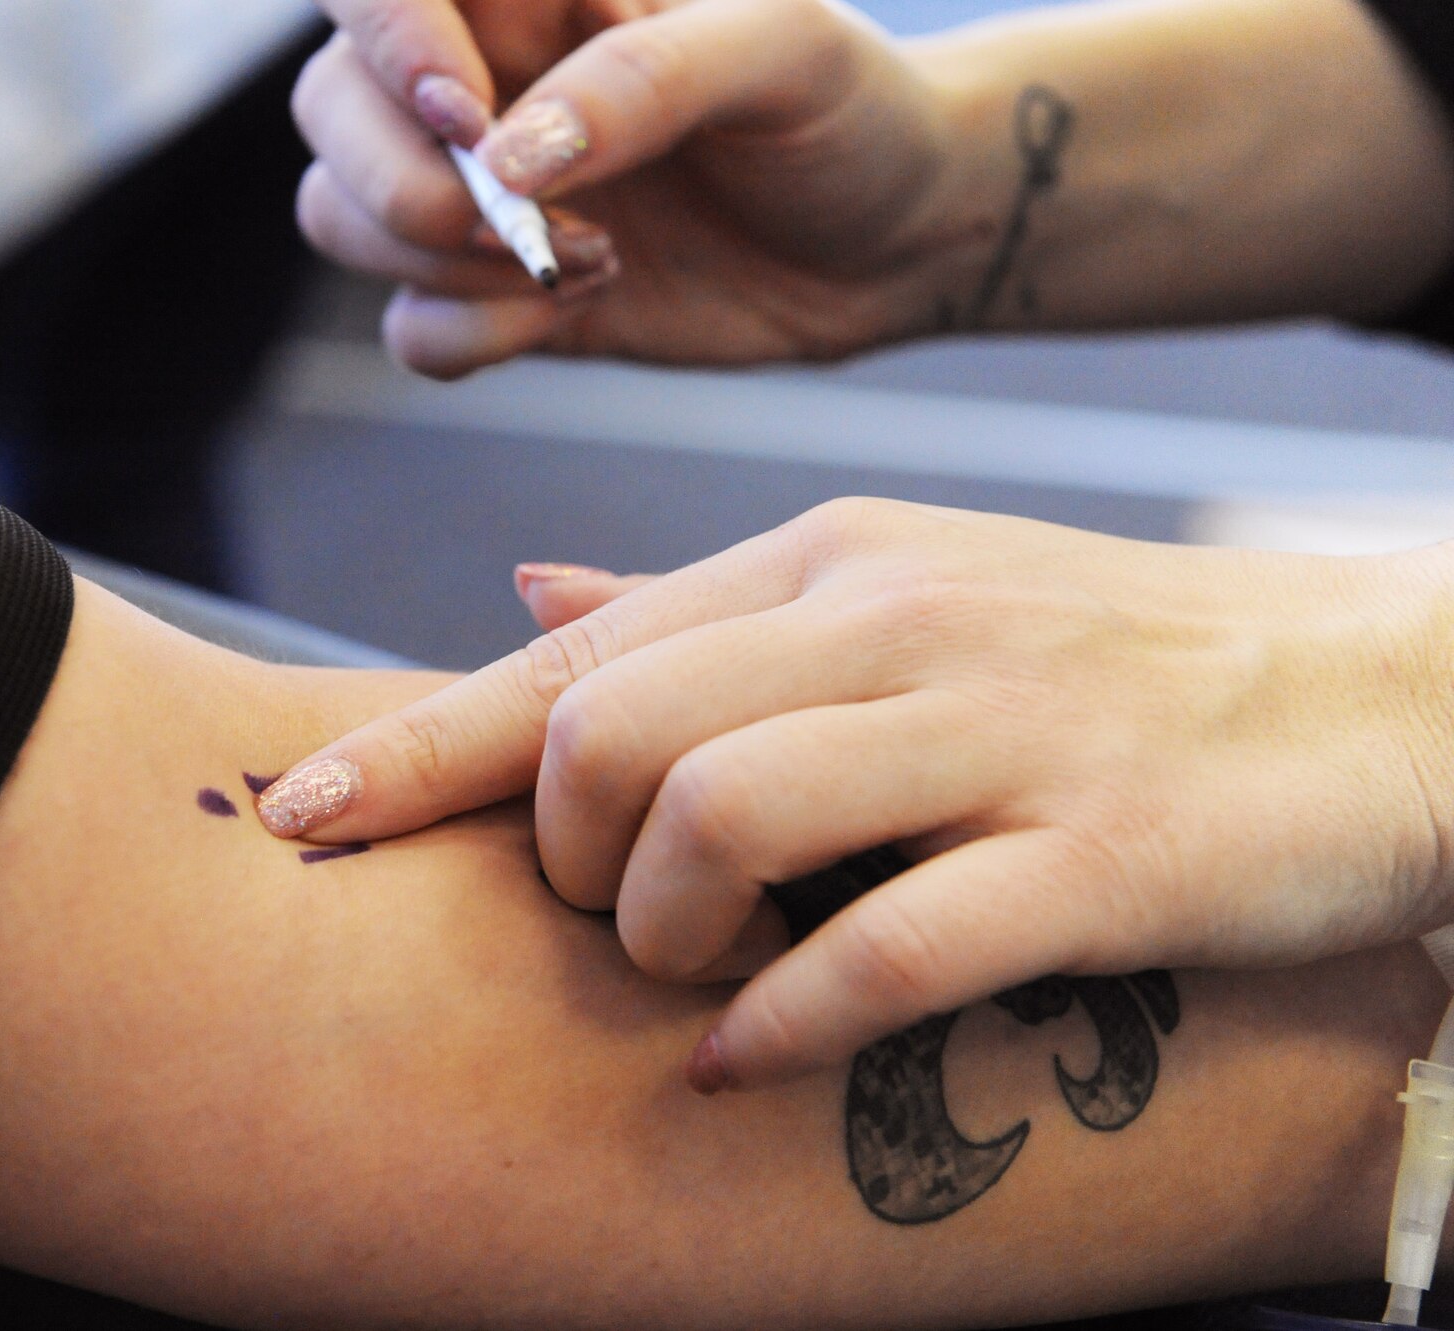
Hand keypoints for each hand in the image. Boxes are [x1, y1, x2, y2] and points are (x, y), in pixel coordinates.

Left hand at [257, 499, 1453, 1089]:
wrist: (1370, 696)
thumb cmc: (1094, 661)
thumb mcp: (892, 594)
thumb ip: (700, 613)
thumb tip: (525, 595)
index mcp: (822, 563)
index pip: (571, 655)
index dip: (418, 747)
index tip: (295, 817)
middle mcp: (890, 621)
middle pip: (612, 736)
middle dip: (557, 860)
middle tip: (599, 921)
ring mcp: (998, 730)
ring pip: (718, 819)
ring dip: (659, 934)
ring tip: (688, 976)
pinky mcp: (1101, 854)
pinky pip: (886, 945)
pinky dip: (786, 1019)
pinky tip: (750, 1055)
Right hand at [293, 0, 971, 377]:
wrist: (895, 236)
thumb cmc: (848, 108)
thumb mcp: (783, 52)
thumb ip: (641, 77)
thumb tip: (502, 157)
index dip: (387, 40)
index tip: (468, 112)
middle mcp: (476, 76)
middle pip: (329, 108)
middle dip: (409, 184)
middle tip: (532, 222)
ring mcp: (476, 190)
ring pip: (341, 215)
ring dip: (443, 260)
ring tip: (595, 257)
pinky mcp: (495, 294)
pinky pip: (409, 326)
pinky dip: (471, 335)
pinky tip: (577, 308)